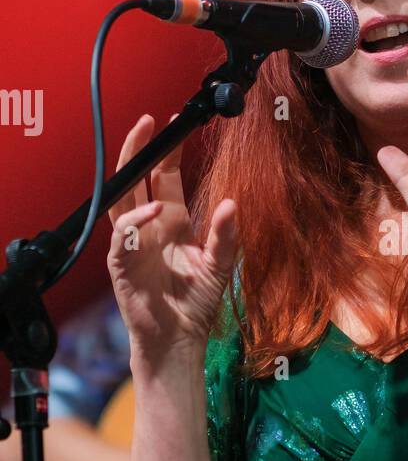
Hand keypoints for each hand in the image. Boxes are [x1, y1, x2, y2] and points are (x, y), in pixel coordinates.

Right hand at [106, 114, 237, 364]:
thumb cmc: (196, 303)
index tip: (176, 124)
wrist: (180, 338)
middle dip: (139, 148)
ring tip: (144, 147)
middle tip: (148, 122)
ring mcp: (132, 244)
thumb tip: (233, 203)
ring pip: (122, 198)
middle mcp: (149, 227)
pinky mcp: (121, 264)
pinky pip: (122, 236)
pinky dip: (135, 221)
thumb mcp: (220, 265)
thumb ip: (226, 235)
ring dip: (130, 171)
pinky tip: (153, 212)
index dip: (168, 151)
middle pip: (137, 178)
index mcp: (172, 222)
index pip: (163, 176)